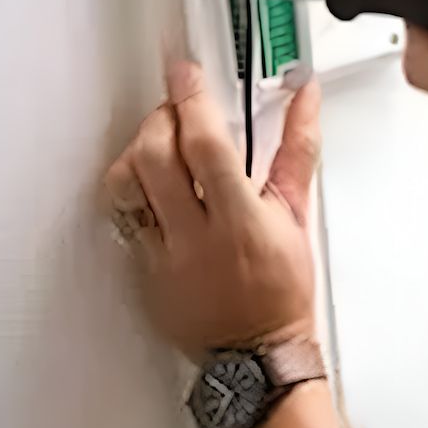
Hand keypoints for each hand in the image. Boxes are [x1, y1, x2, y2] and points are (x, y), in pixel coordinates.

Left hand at [104, 61, 320, 356]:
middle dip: (161, 118)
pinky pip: (121, 219)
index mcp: (241, 222)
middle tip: (177, 109)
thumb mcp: (298, 215)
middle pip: (155, 157)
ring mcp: (163, 257)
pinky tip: (150, 183)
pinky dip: (131, 188)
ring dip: (138, 151)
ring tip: (161, 145)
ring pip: (125, 186)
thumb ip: (297, 150)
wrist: (257, 351)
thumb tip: (306, 101)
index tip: (186, 76)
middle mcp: (196, 238)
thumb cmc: (282, 290)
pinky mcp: (142, 271)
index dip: (191, 101)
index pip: (205, 147)